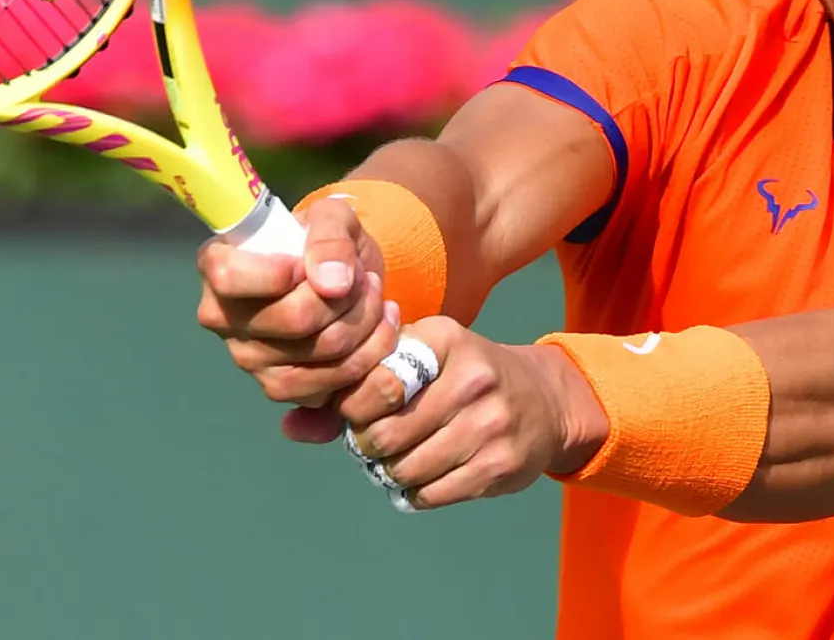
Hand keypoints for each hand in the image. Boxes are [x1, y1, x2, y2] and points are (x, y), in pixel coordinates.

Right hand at [196, 197, 402, 413]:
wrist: (341, 277)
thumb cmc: (323, 240)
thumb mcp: (332, 217)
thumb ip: (330, 236)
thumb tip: (332, 283)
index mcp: (219, 267)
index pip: (229, 278)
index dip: (276, 273)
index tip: (306, 264)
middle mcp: (223, 318)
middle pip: (294, 320)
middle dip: (345, 296)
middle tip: (364, 277)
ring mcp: (249, 360)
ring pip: (323, 353)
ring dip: (364, 323)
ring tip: (375, 296)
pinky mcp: (280, 388)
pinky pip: (333, 384)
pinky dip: (370, 354)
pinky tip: (379, 327)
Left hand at [333, 317, 608, 510]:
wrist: (544, 401)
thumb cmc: (463, 376)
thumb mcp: (419, 360)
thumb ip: (356, 387)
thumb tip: (290, 427)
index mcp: (445, 339)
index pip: (377, 381)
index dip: (352, 408)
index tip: (354, 414)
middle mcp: (472, 377)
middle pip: (387, 432)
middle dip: (368, 445)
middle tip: (372, 443)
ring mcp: (490, 423)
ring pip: (407, 467)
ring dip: (390, 472)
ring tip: (395, 460)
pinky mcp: (501, 464)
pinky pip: (433, 493)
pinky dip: (415, 492)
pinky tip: (420, 477)